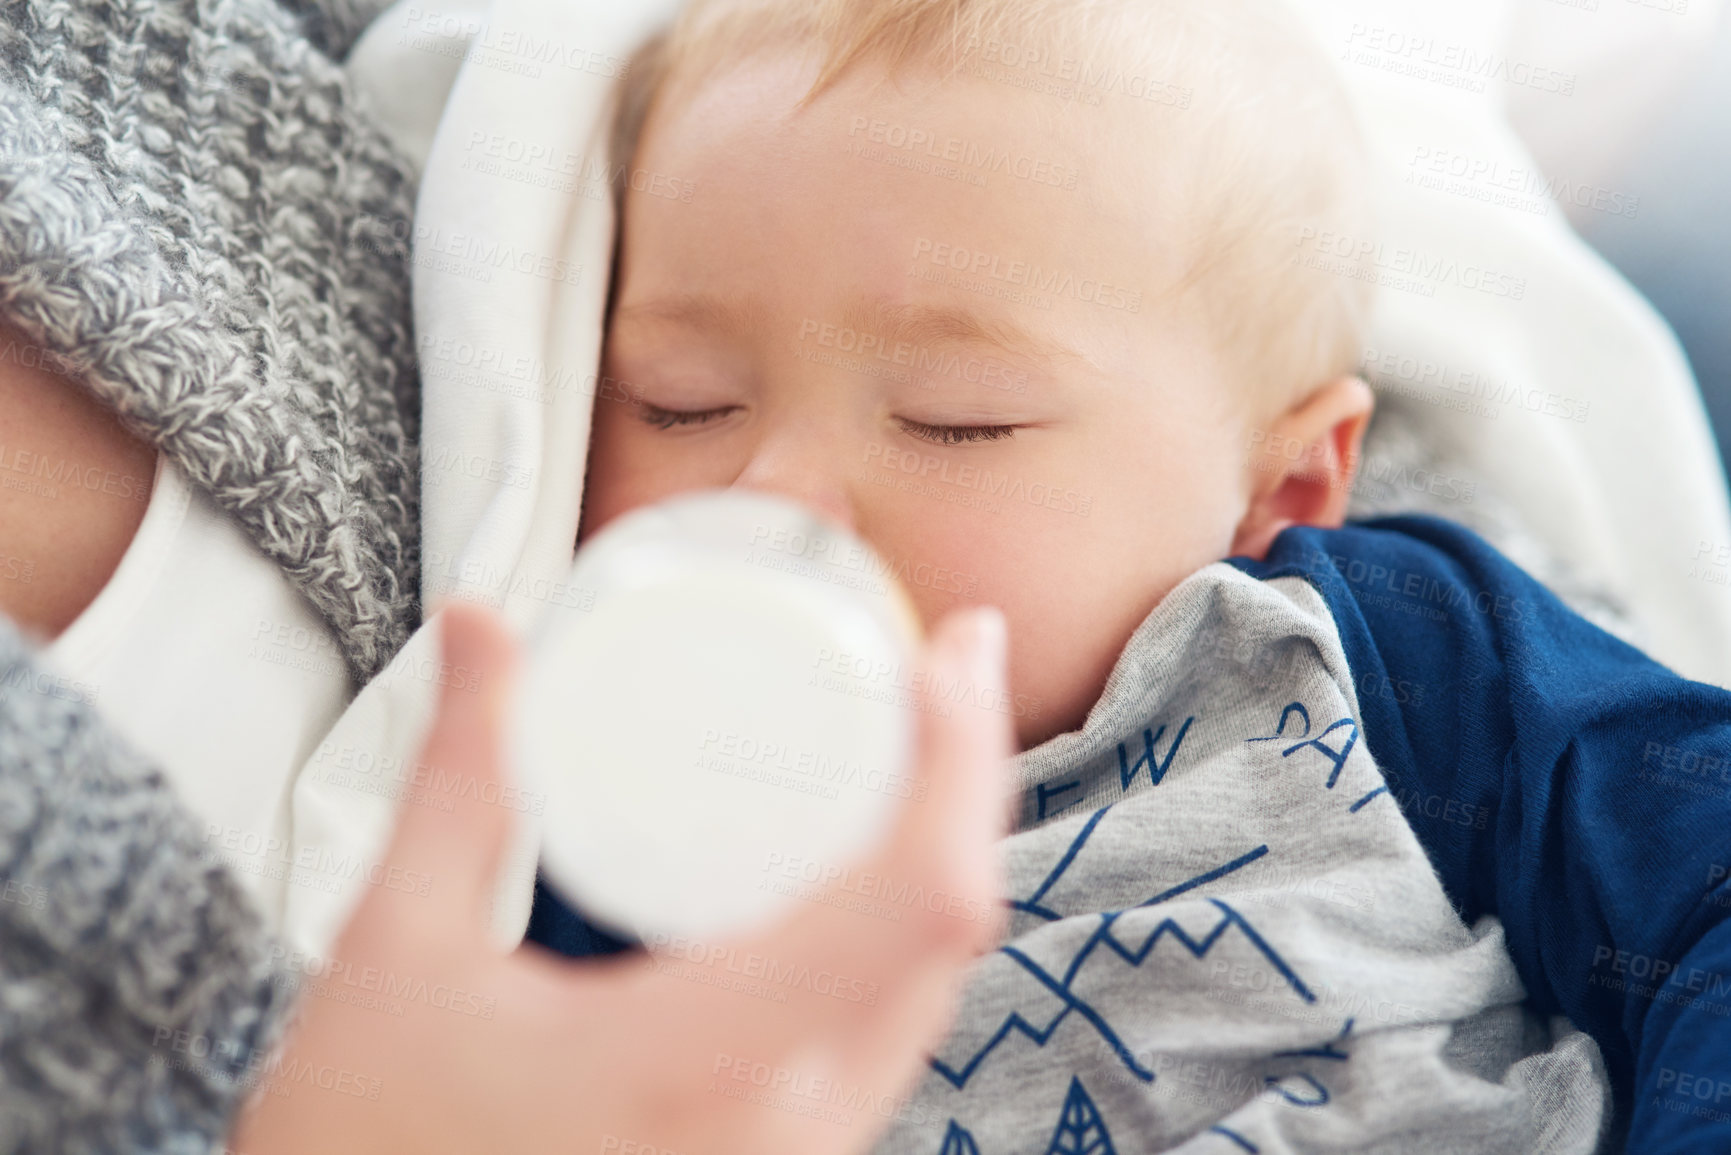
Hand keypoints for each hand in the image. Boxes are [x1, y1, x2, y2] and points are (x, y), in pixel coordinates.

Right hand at [228, 601, 1012, 1154]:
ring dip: (940, 862)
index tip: (955, 658)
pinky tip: (862, 877)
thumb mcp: (396, 949)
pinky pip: (884, 1047)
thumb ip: (460, 774)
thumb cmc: (359, 1150)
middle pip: (949, 934)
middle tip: (943, 671)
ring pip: (928, 995)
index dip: (963, 762)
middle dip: (967, 784)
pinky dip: (898, 944)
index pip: (916, 898)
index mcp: (701, 1063)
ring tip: (912, 748)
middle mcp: (785, 1134)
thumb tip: (484, 629)